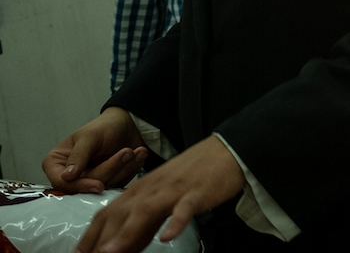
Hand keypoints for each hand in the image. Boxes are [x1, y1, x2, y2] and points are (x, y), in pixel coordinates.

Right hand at [44, 108, 147, 194]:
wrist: (128, 124)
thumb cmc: (104, 126)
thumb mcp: (89, 136)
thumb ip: (78, 156)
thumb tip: (67, 177)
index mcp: (57, 163)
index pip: (62, 182)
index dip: (80, 186)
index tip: (98, 185)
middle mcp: (71, 175)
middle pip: (86, 186)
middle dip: (110, 169)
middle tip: (127, 152)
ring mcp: (90, 180)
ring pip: (105, 186)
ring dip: (124, 168)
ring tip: (134, 150)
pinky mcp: (108, 182)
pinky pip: (119, 184)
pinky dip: (131, 169)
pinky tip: (139, 155)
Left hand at [75, 133, 245, 252]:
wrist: (227, 150)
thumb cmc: (194, 175)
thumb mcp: (164, 196)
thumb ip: (145, 222)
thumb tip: (124, 246)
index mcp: (141, 188)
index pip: (108, 211)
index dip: (91, 233)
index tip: (80, 252)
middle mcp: (152, 188)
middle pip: (120, 213)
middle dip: (101, 238)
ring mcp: (173, 190)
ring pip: (145, 211)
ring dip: (126, 233)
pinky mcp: (197, 192)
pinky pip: (184, 209)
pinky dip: (175, 223)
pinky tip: (168, 237)